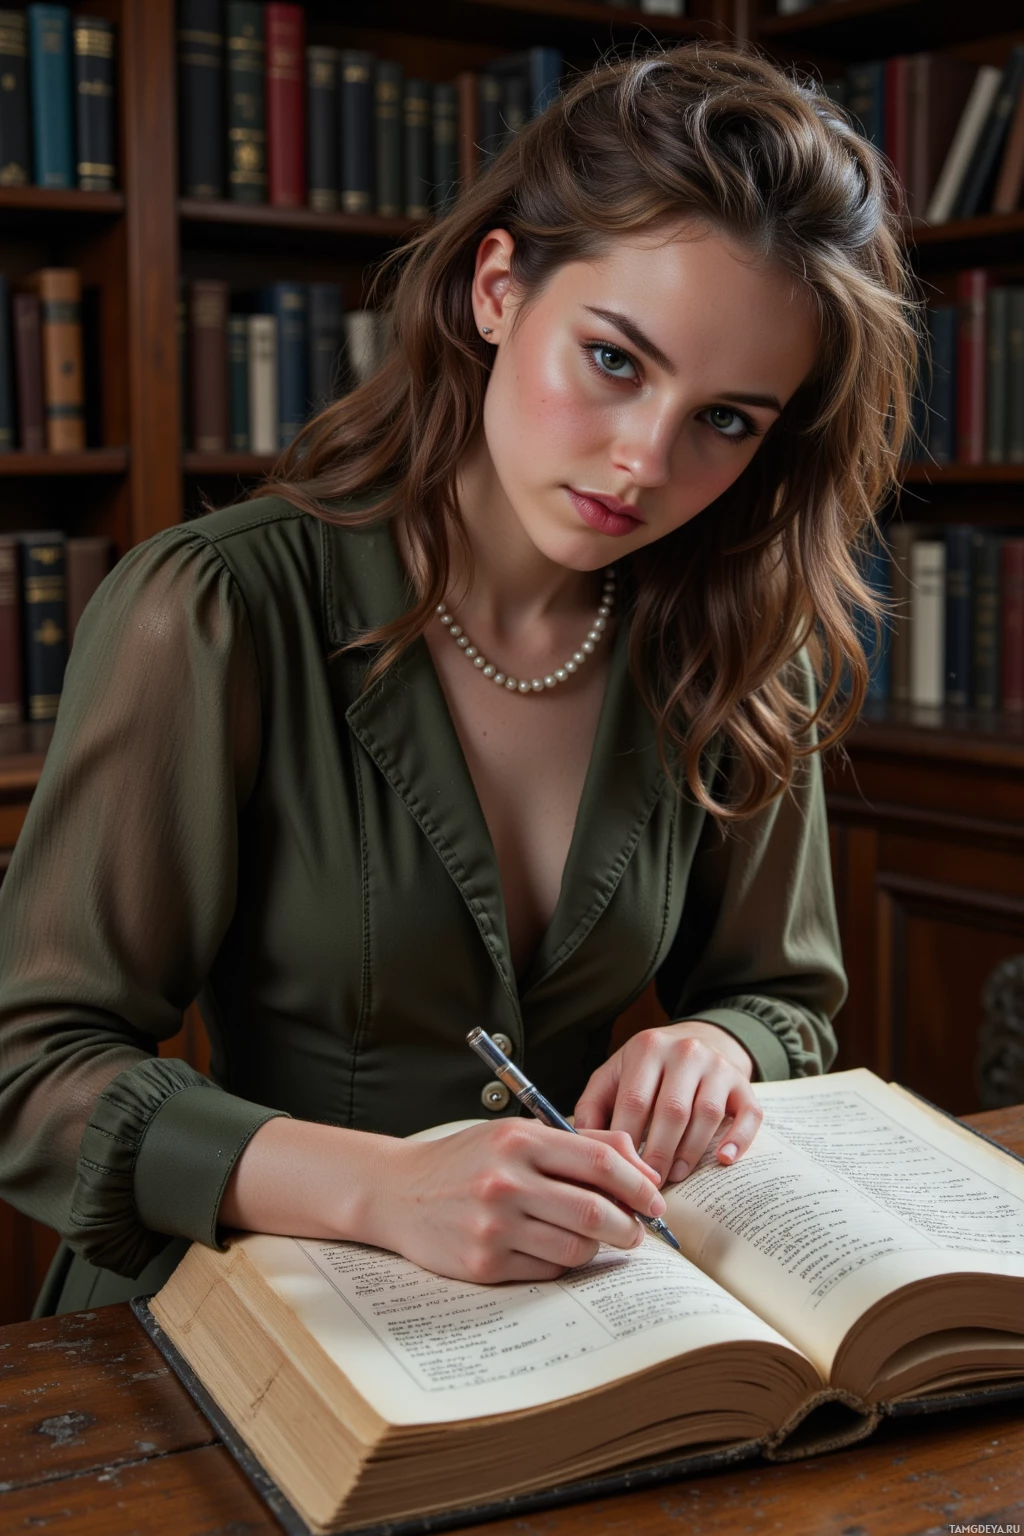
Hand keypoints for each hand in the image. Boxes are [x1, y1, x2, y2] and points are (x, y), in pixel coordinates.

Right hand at [368, 1120, 667, 1284]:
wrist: (396, 1191)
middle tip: (637, 1230)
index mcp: (519, 1141)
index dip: (639, 1184)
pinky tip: (552, 1247)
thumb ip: (578, 1143)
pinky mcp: (484, 1264)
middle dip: (630, 1226)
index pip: (600, 1162)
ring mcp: (494, 1226)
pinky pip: (548, 1270)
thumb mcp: (517, 1134)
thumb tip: (640, 1166)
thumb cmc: (465, 1160)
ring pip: (577, 1248)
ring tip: (594, 1238)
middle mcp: (506, 1182)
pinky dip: (562, 1262)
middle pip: (595, 1212)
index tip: (655, 1199)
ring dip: (597, 1248)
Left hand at [573, 1021, 763, 1184]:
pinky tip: (725, 1161)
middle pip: (672, 1111)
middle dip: (658, 1154)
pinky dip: (739, 1139)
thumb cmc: (646, 1071)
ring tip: (677, 1176)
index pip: (634, 1101)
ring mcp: (718, 1067)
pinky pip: (749, 1114)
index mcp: (647, 1048)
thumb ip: (593, 1106)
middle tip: (648, 1186)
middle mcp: (685, 1052)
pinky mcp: (744, 1084)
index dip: (626, 1142)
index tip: (619, 1174)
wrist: (696, 1041)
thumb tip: (579, 1143)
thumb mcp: (614, 1075)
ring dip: (690, 1152)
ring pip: (707, 1115)